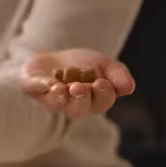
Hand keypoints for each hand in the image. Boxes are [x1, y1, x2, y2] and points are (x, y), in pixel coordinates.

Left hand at [19, 49, 134, 118]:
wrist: (52, 58)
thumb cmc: (81, 65)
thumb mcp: (104, 64)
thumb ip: (118, 74)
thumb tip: (129, 89)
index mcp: (94, 99)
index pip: (103, 101)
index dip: (104, 93)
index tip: (101, 82)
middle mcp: (75, 104)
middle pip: (82, 108)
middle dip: (83, 98)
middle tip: (79, 87)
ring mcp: (55, 100)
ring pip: (62, 106)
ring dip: (66, 98)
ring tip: (68, 87)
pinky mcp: (37, 92)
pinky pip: (41, 93)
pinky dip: (46, 87)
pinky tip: (52, 83)